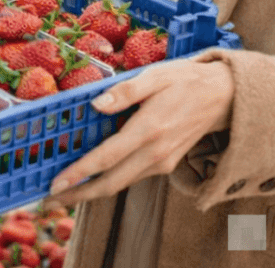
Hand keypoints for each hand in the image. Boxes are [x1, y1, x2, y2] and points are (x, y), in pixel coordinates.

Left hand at [44, 57, 233, 207]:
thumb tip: (96, 105)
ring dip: (92, 191)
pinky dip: (109, 181)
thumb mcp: (155, 75)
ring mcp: (162, 162)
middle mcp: (155, 153)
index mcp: (149, 129)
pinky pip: (132, 177)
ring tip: (64, 191)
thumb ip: (125, 91)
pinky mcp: (166, 165)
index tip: (56, 183)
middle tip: (50, 198)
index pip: (107, 158)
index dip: (80, 173)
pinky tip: (92, 177)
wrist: (224, 97)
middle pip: (111, 183)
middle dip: (79, 194)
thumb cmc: (184, 80)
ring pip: (121, 184)